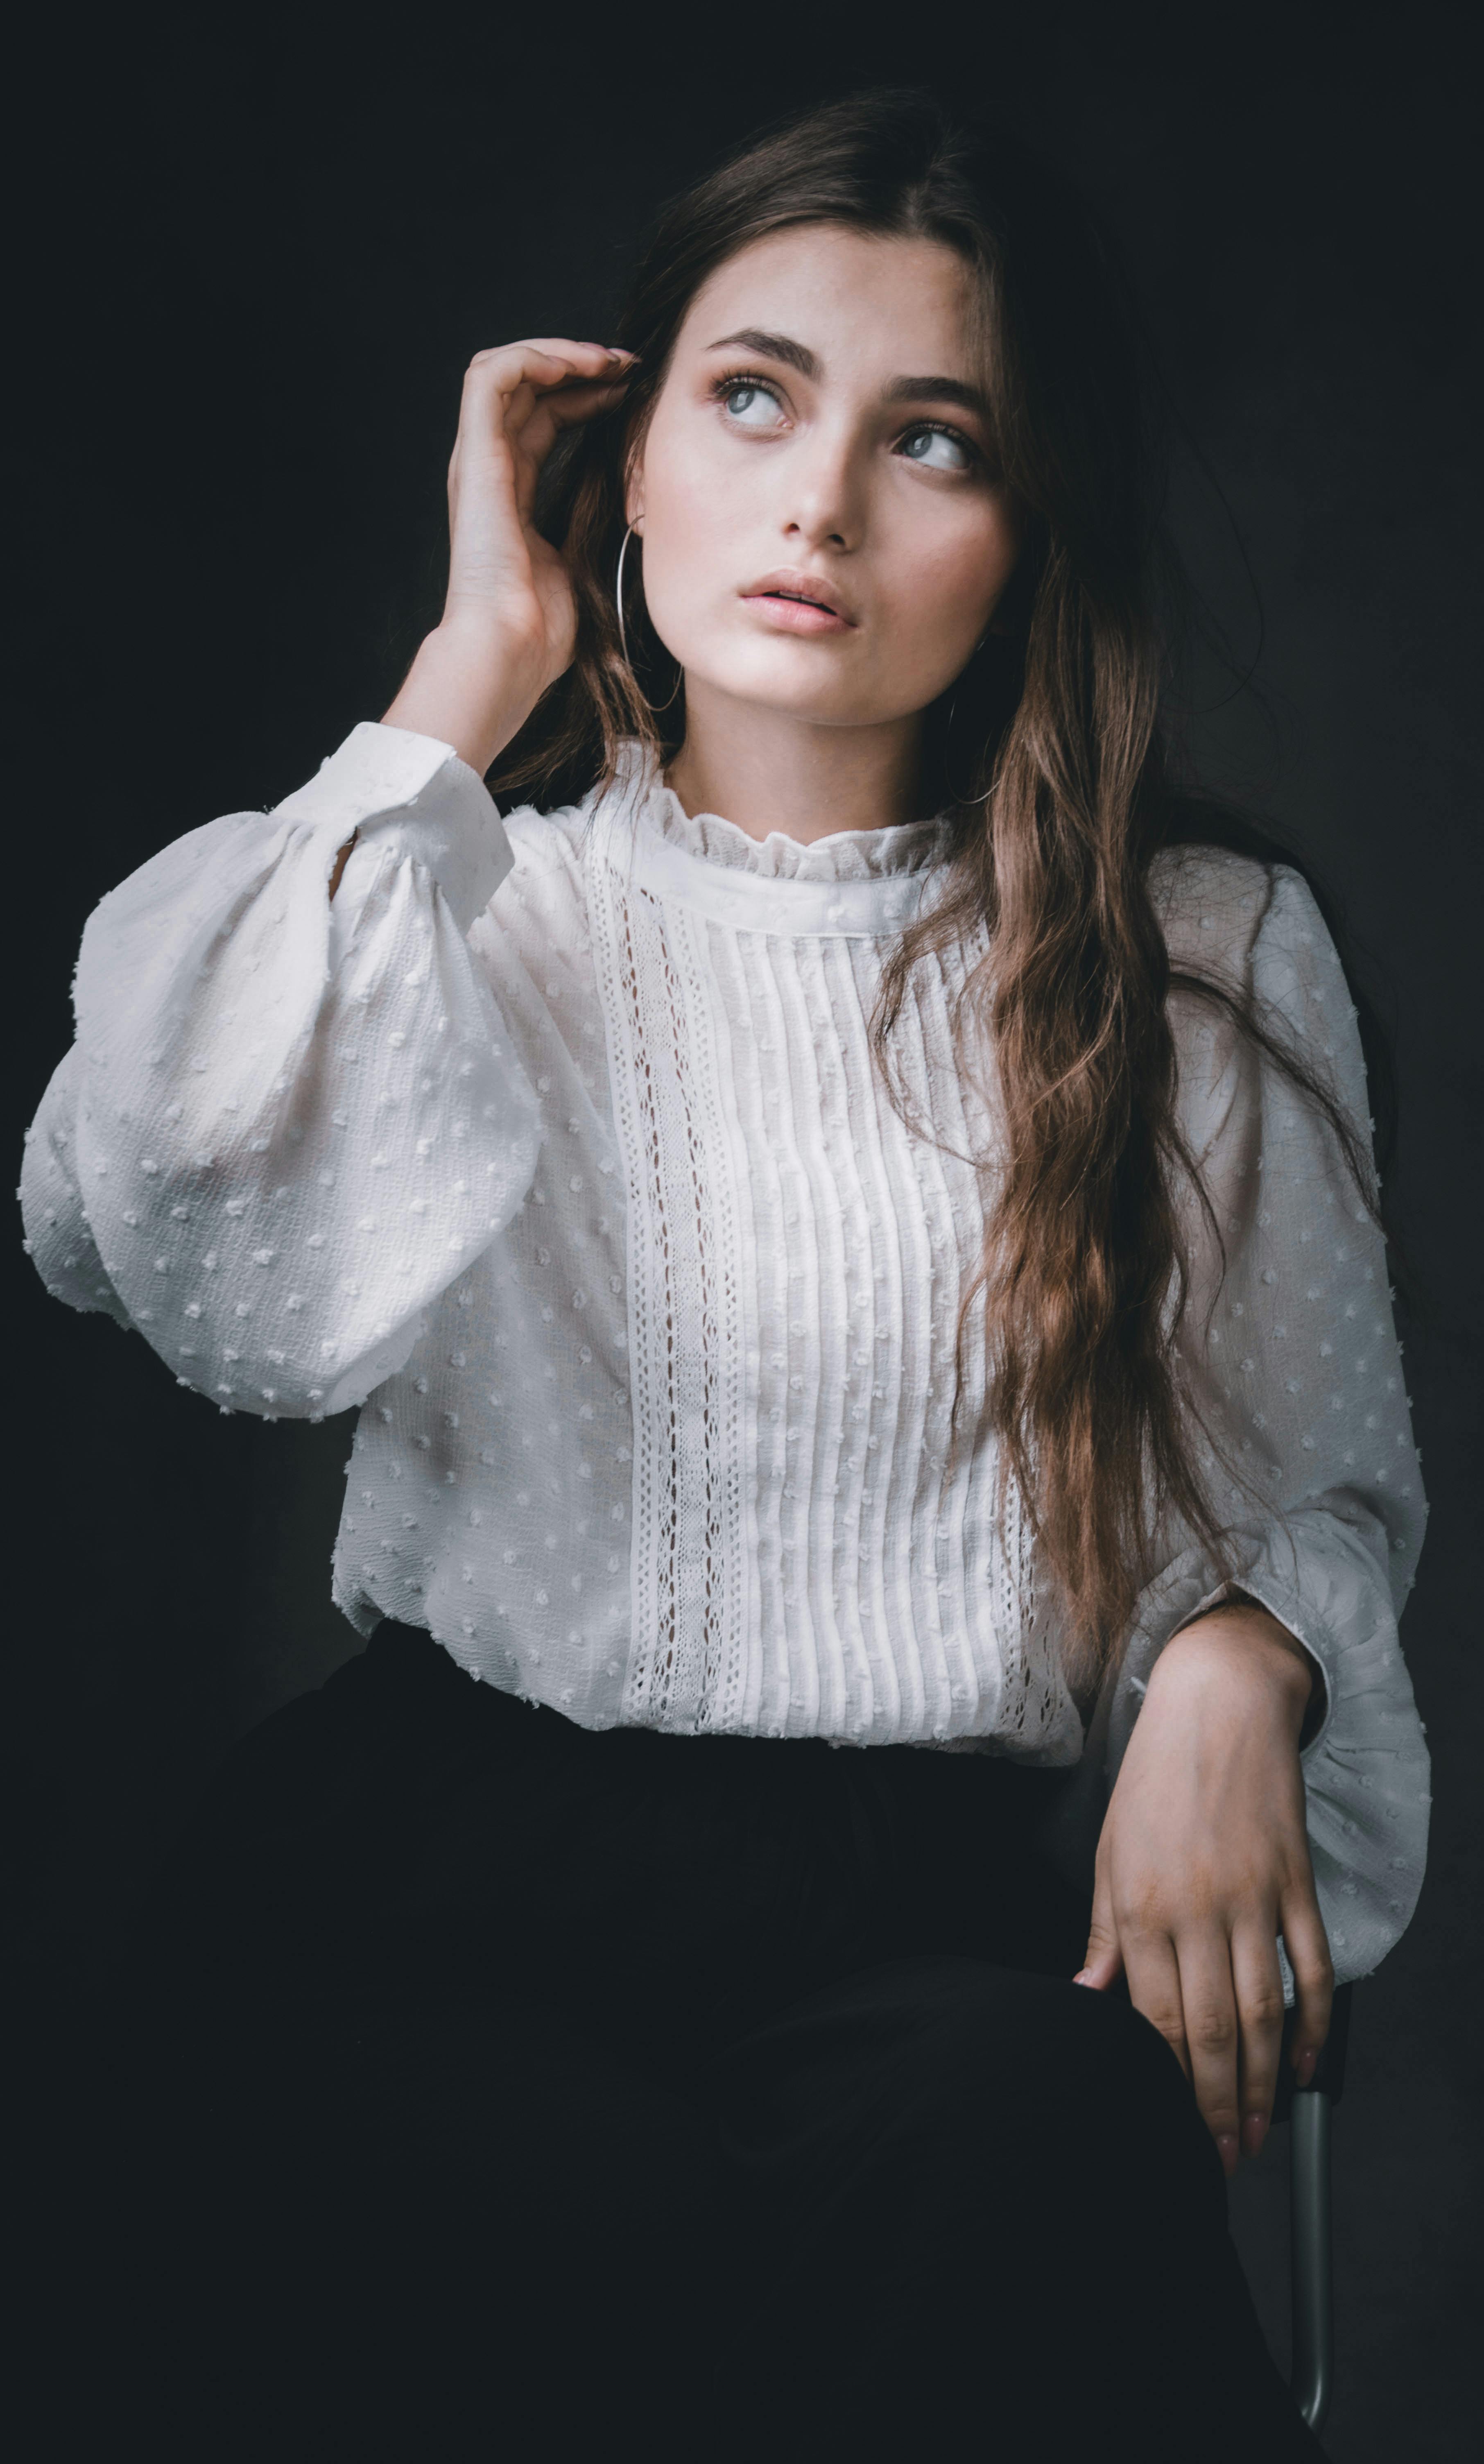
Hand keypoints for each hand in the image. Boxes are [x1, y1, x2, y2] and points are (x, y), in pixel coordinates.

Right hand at [382, 337, 634, 774]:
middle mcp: (491, 470)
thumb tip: (640, 489)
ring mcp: (478, 461)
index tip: (636, 393)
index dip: (589, 397)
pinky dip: (533, 359)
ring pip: (507, 370)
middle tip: (631, 367)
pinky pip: (491, 378)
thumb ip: (598, 517)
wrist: (510, 649)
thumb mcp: (586, 557)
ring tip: (608, 360)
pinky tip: (578, 368)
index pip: (546, 421)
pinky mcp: (474, 456)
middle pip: (529, 390)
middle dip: (581, 367)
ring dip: (559, 354)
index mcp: (514, 494)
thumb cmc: (546, 627)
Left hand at [1076, 1603, 1333, 2175]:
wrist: (1217, 1705)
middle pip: (1213, 2031)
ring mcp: (1253, 1897)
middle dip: (1216, 2106)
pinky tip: (1305, 2067)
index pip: (1156, 2020)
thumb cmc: (1154, 1781)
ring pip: (1264, 2013)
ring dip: (1264, 2084)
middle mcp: (1197, 1910)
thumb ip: (1101, 1937)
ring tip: (1257, 2134)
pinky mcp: (1296, 1883)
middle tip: (1220, 2159)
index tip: (1171, 2130)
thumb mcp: (1108, 1854)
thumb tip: (1086, 2003)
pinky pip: (1311, 1968)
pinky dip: (1314, 2024)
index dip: (1166, 2085)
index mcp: (1141, 1907)